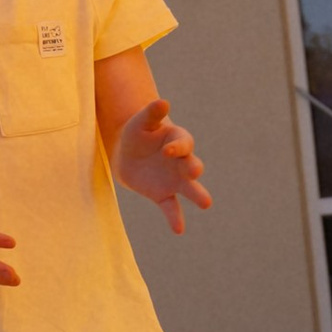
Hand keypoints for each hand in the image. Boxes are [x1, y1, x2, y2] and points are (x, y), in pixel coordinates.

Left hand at [112, 95, 210, 232]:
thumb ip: (151, 114)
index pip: (183, 143)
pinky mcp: (163, 194)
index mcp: (178, 140)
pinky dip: (175, 218)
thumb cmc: (137, 133)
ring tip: (206, 203)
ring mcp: (175, 180)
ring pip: (190, 188)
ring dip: (197, 195)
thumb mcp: (141, 122)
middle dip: (193, 168)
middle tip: (193, 171)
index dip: (177, 147)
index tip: (168, 150)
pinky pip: (171, 208)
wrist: (126, 153)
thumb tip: (162, 102)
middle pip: (192, 165)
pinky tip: (179, 229)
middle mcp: (182, 161)